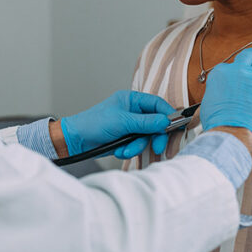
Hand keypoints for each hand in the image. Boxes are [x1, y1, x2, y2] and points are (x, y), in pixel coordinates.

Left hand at [59, 91, 174, 158]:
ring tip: (125, 150)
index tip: (175, 126)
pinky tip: (118, 150)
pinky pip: (137, 146)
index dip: (168, 115)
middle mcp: (133, 112)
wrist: (76, 141)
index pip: (157, 104)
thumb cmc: (93, 124)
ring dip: (137, 146)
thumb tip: (167, 121)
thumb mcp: (122, 122)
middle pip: (156, 123)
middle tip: (157, 147)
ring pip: (146, 137)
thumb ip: (146, 122)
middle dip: (154, 136)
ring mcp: (130, 126)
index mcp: (132, 100)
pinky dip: (129, 150)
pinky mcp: (126, 139)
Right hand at [201, 48, 251, 154]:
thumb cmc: (219, 123)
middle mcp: (238, 71)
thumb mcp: (209, 102)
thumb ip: (217, 91)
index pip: (229, 65)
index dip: (234, 69)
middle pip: (247, 55)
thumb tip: (220, 94)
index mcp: (221, 73)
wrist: (233, 133)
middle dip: (251, 57)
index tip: (238, 73)